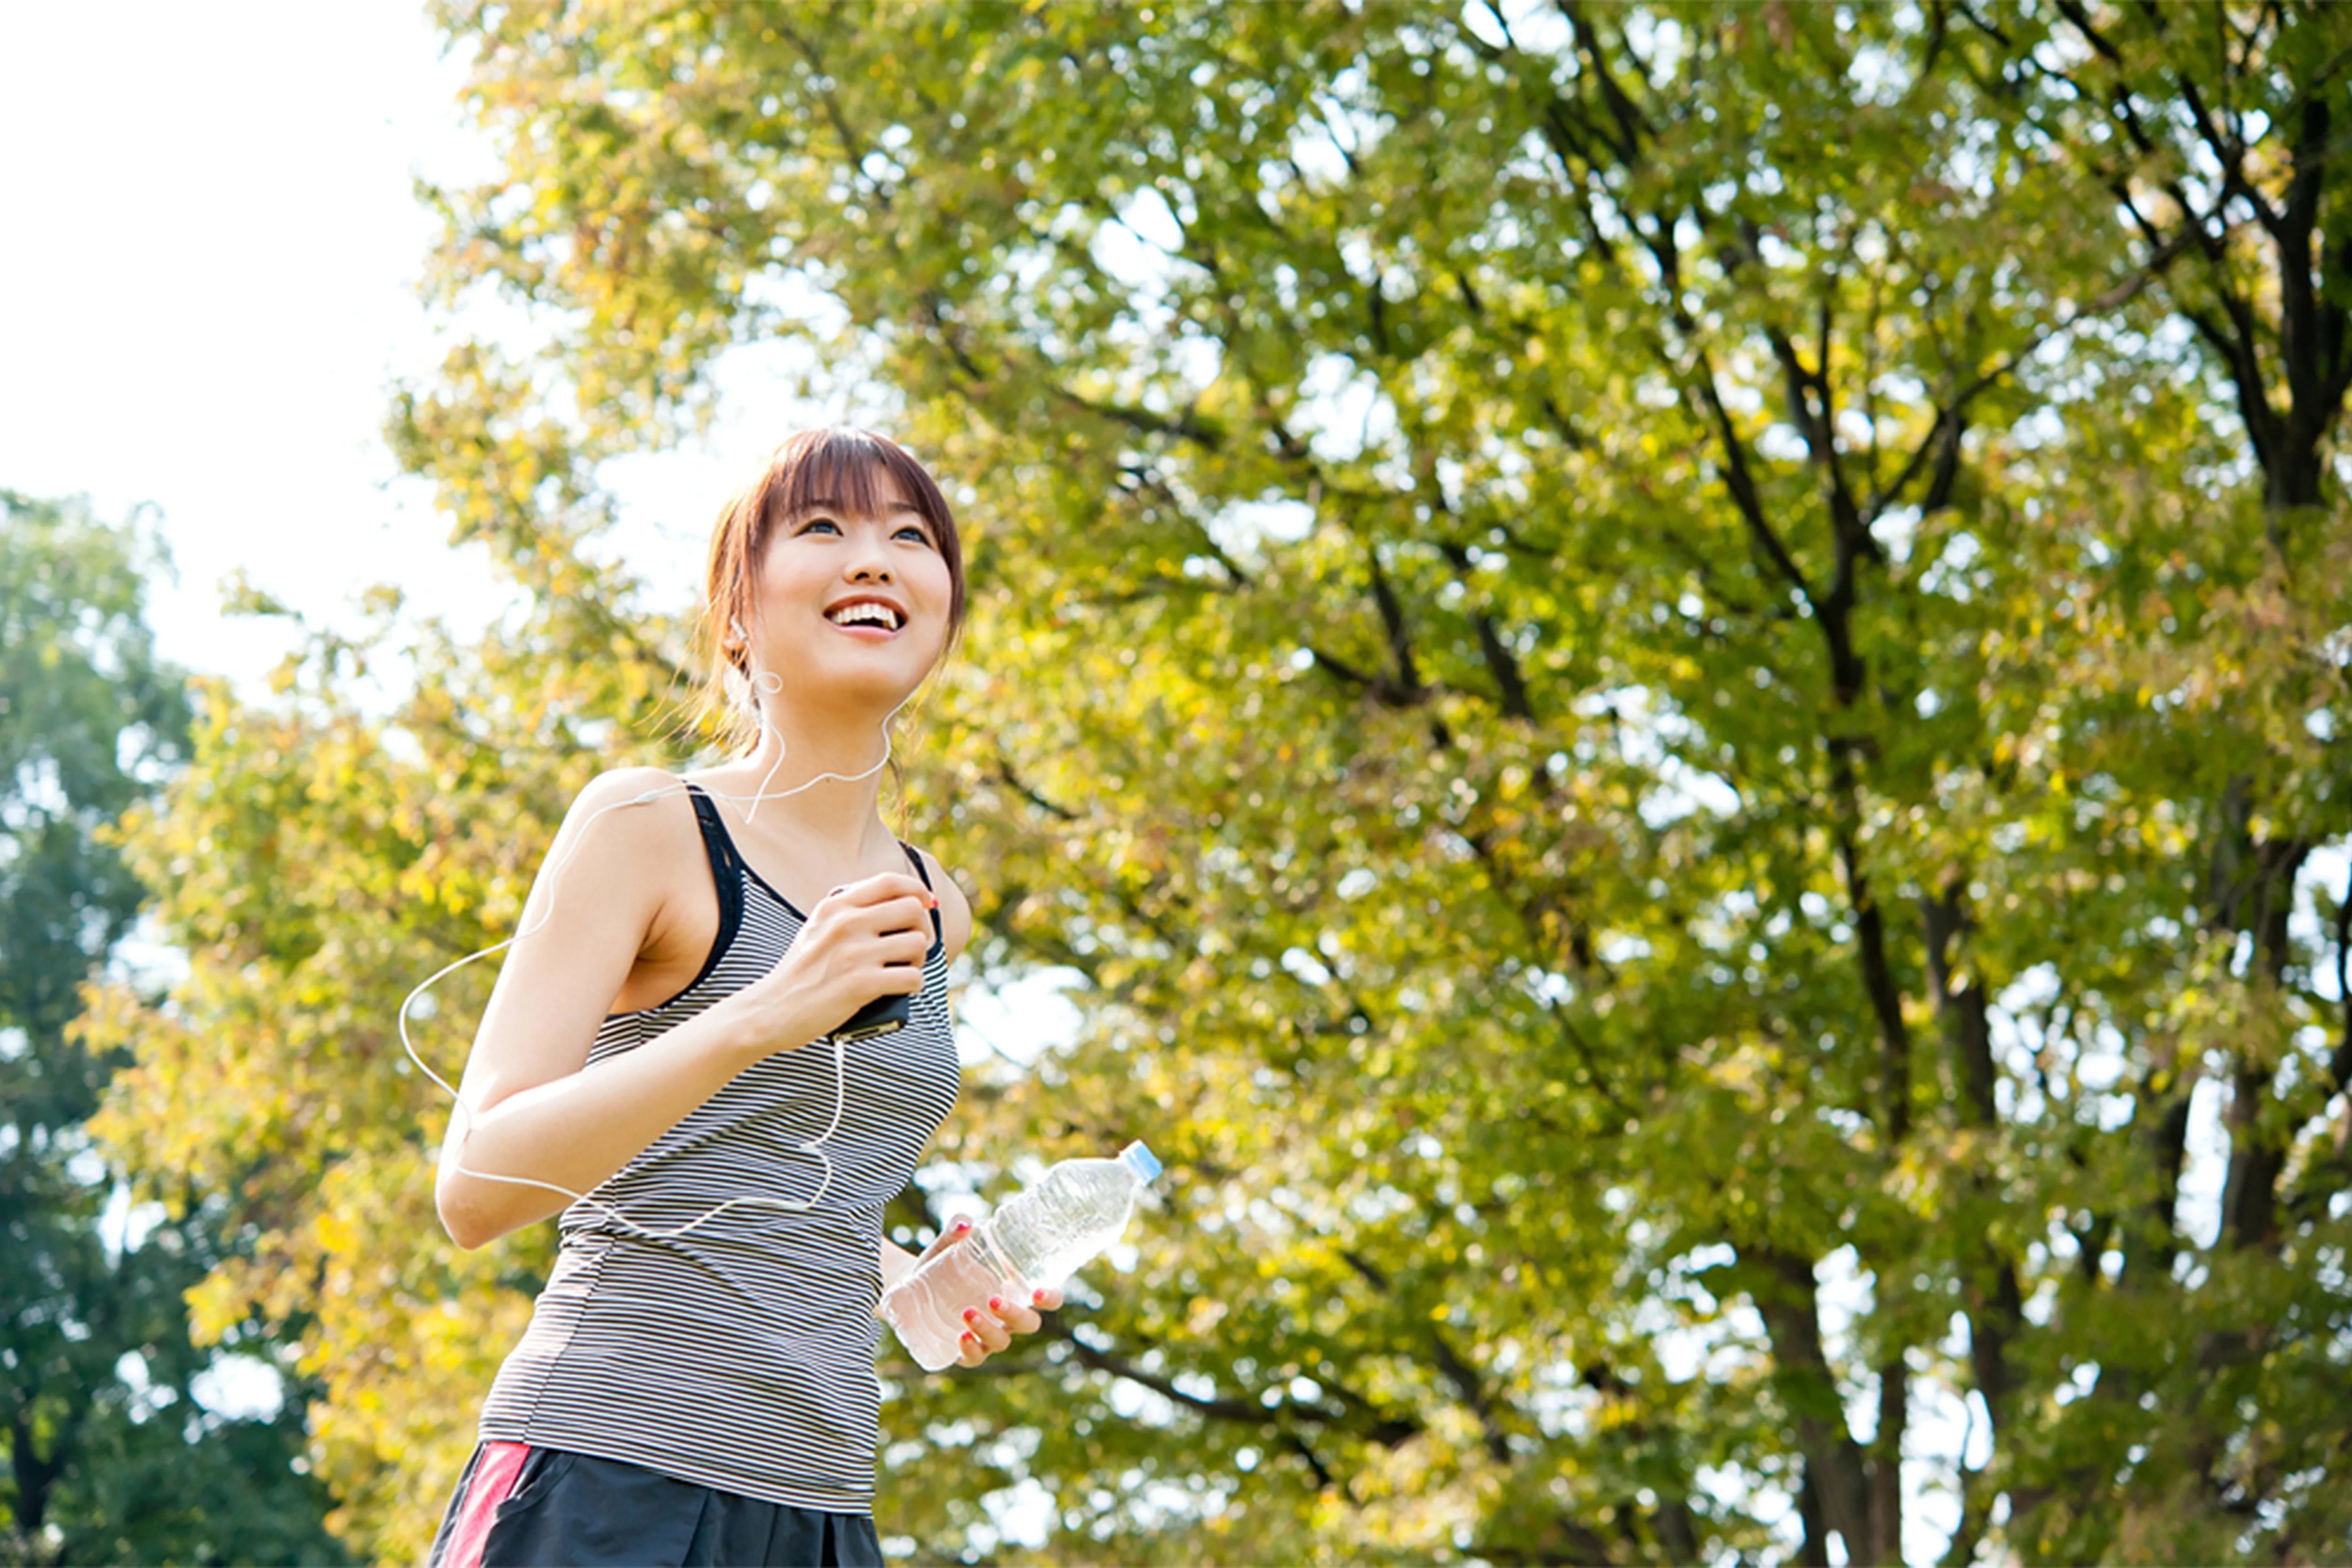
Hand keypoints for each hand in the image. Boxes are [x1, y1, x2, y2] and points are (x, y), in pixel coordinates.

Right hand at [731, 872, 933, 1052]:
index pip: (889, 881)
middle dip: (922, 929)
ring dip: (919, 960)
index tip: (925, 904)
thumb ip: (849, 912)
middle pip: (913, 910)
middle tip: (911, 949)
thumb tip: (900, 903)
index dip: (916, 890)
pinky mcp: (860, 984)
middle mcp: (846, 924)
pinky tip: (902, 990)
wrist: (770, 1011)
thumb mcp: (817, 929)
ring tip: (903, 971)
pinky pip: (912, 977)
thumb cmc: (801, 973)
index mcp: (836, 906)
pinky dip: (914, 985)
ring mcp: (853, 953)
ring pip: (918, 943)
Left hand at [901, 1220, 1063, 1367]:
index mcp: (1013, 1289)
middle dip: (1016, 1315)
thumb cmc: (940, 1262)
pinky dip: (972, 1350)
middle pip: (1028, 1324)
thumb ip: (955, 1230)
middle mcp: (1006, 1316)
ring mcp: (987, 1335)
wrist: (908, 1285)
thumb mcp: (947, 1245)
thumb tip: (965, 1224)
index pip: (1045, 1299)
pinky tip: (961, 1337)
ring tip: (967, 1312)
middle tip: (994, 1301)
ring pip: (1001, 1341)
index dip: (1050, 1298)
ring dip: (988, 1330)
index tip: (1039, 1292)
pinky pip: (975, 1357)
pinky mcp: (965, 1349)